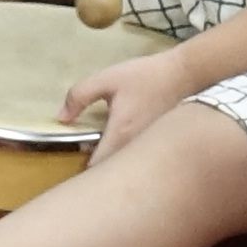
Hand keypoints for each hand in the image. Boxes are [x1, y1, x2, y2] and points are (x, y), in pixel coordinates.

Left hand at [68, 42, 197, 157]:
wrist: (185, 75)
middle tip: (87, 152)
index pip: (96, 167)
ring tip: (103, 147)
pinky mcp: (158, 148)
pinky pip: (137, 161)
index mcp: (120, 135)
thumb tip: (61, 118)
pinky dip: (127, 159)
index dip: (81, 168)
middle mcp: (135, 149)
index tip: (73, 158)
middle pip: (110, 171)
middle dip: (96, 169)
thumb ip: (79, 96)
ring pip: (124, 168)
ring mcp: (149, 151)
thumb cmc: (145, 76)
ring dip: (112, 164)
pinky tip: (123, 142)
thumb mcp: (107, 79)